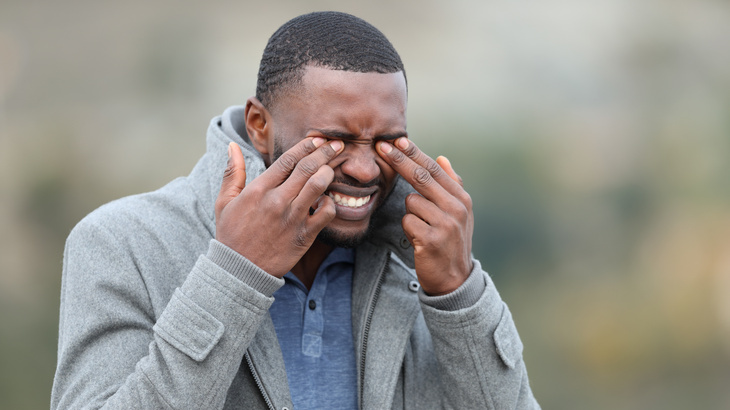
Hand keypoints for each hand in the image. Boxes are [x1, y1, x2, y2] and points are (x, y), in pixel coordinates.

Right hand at [215, 137, 344, 276]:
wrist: (239, 270)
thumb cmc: (232, 234)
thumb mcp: (224, 201)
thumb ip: (232, 172)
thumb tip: (232, 146)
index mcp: (259, 189)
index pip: (288, 159)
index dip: (306, 146)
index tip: (317, 139)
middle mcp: (277, 201)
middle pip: (307, 168)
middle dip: (325, 152)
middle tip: (337, 144)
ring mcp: (292, 218)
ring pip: (318, 186)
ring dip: (328, 173)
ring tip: (332, 168)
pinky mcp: (304, 235)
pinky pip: (326, 213)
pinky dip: (330, 203)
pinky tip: (326, 200)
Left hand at [377, 138, 473, 294]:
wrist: (454, 278)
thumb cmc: (451, 240)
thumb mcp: (458, 212)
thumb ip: (450, 184)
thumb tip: (442, 157)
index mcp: (462, 198)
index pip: (434, 169)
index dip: (413, 153)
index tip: (397, 140)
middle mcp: (456, 208)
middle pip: (421, 177)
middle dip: (399, 160)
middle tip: (380, 147)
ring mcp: (445, 224)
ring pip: (411, 202)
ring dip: (410, 212)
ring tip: (422, 227)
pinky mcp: (431, 240)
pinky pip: (407, 221)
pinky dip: (408, 228)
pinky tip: (419, 239)